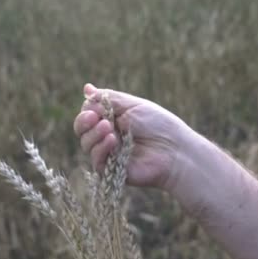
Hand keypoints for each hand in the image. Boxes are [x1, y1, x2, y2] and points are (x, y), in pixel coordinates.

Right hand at [73, 83, 195, 189]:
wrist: (175, 149)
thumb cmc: (159, 124)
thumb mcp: (133, 105)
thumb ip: (109, 98)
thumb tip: (86, 88)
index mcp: (113, 120)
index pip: (88, 114)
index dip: (87, 110)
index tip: (95, 106)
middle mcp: (109, 136)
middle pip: (82, 130)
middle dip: (83, 122)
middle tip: (94, 117)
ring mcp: (109, 154)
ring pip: (86, 144)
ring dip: (93, 134)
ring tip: (108, 128)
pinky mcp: (112, 170)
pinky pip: (95, 161)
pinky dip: (100, 149)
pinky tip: (112, 141)